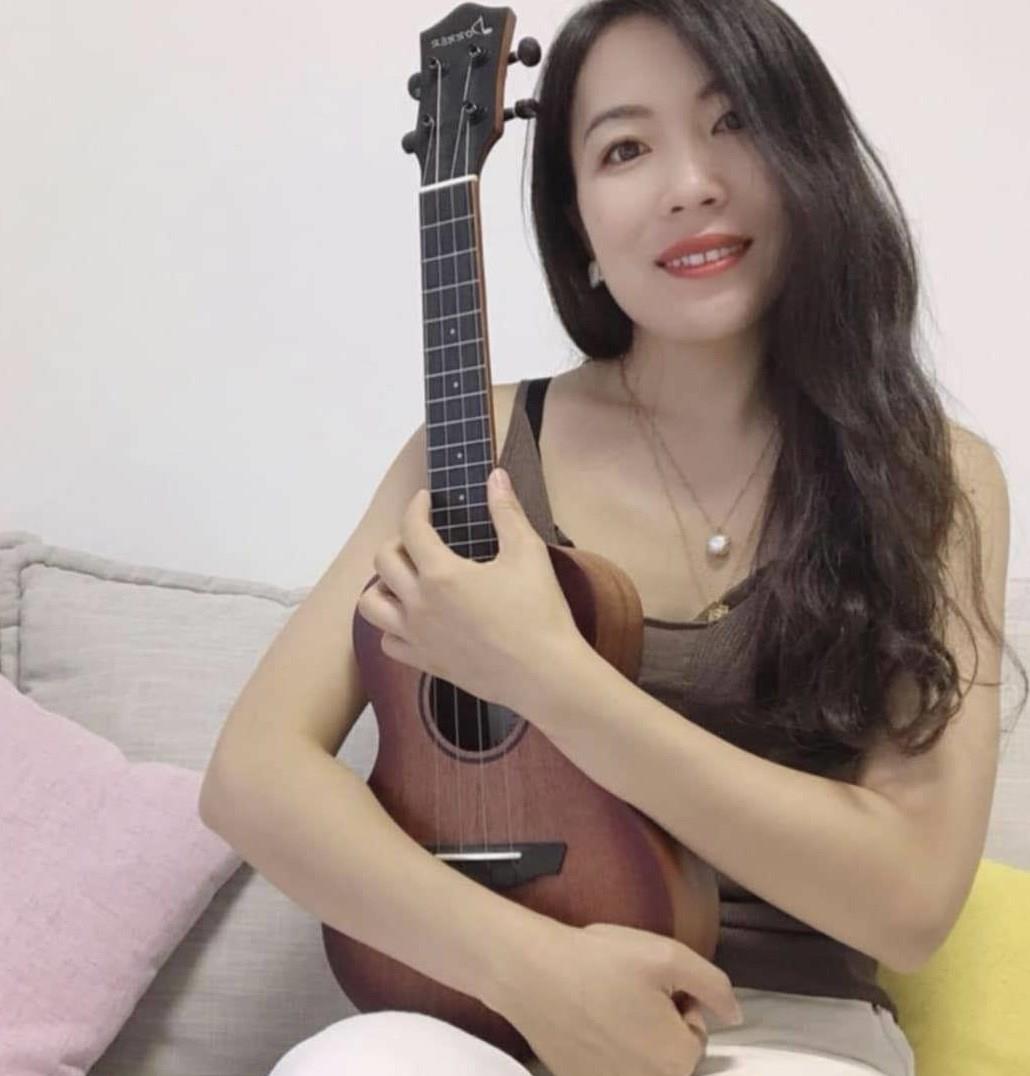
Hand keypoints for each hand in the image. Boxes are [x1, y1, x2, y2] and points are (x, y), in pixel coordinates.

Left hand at [356, 467, 583, 711]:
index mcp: (441, 574)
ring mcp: (418, 637)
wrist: (545, 675)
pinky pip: (389, 642)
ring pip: (372, 605)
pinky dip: (392, 626)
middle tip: (420, 538)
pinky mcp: (426, 663)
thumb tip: (495, 476)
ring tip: (405, 579)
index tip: (425, 501)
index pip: (411, 529)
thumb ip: (506, 511)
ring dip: (382, 585)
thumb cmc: (539, 612)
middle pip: (383, 562)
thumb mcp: (527, 553)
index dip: (415, 508)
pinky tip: (414, 618)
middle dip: (398, 541)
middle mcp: (419, 604)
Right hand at [496, 921, 742, 1075]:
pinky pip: (609, 1068)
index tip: (650, 981)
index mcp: (676, 1059)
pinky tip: (587, 1020)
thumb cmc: (599, 961)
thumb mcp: (667, 955)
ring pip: (639, 1064)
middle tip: (627, 990)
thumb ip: (714, 986)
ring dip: (632, 1038)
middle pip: (669, 1055)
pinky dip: (604, 1049)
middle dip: (657, 1024)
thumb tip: (736, 1015)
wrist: (531, 973)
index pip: (696, 1035)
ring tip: (606, 1003)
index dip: (678, 1001)